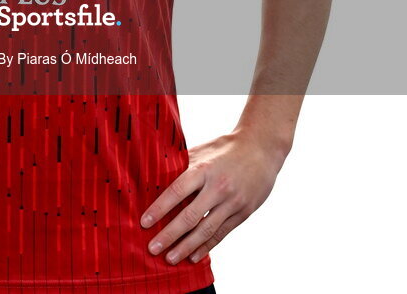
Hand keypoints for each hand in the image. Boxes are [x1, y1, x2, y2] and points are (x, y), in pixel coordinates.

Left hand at [139, 128, 287, 264]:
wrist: (261, 149)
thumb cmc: (225, 148)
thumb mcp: (203, 150)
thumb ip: (182, 165)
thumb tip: (157, 179)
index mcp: (204, 168)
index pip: (177, 191)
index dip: (159, 208)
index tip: (144, 222)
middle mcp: (218, 187)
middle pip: (190, 216)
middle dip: (169, 235)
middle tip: (153, 248)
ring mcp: (232, 202)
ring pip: (206, 230)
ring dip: (186, 247)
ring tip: (170, 258)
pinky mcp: (243, 213)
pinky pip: (222, 233)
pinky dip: (207, 246)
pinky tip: (194, 256)